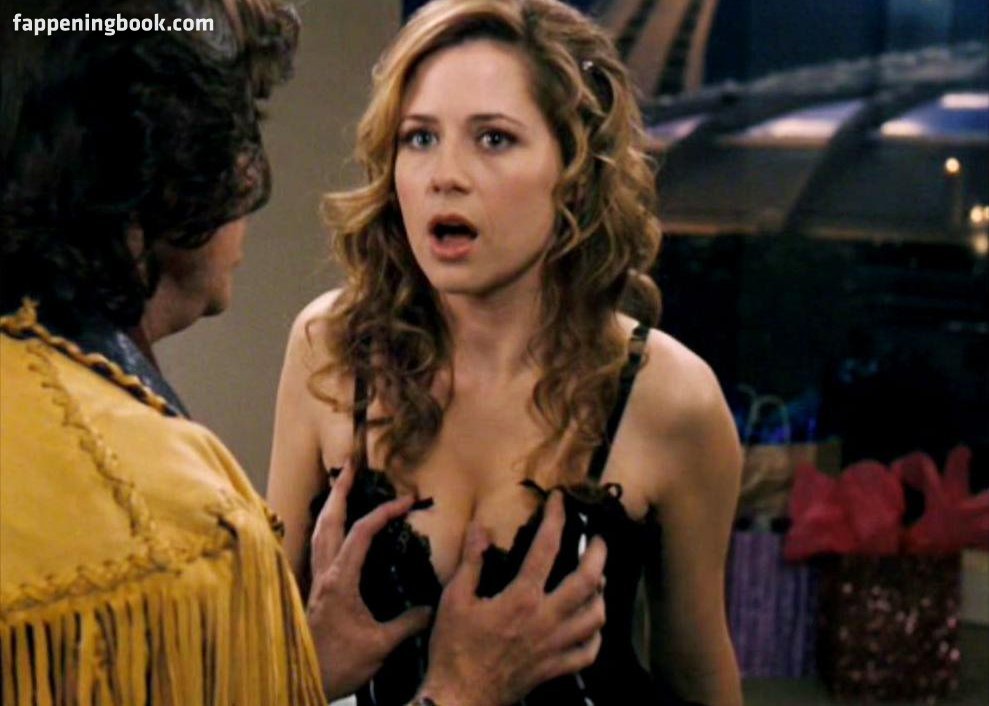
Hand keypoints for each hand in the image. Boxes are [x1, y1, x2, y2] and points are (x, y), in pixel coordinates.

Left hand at [306, 462, 431, 700]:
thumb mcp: (380, 645)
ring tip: (341, 488)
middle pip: (328, 521)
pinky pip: (319, 549)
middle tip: (350, 467)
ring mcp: (316, 581)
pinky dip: (327, 530)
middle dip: (340, 491)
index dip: (384, 512)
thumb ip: (408, 623)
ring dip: (331, 507)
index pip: (362, 533)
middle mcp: (324, 573)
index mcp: (340, 579)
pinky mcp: (315, 592)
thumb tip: (433, 608)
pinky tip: (334, 532)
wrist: (302, 681)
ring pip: (319, 533)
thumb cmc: (337, 663)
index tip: (406, 500)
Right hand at [417, 491, 606, 705]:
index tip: (559, 500)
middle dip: (598, 553)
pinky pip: (588, 652)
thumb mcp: (454, 599)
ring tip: (598, 579)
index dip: (556, 518)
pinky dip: (596, 636)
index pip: (546, 547)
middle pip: (588, 580)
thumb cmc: (453, 649)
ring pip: (596, 616)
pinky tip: (591, 625)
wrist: (459, 699)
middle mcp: (546, 619)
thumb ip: (471, 561)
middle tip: (599, 539)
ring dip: (601, 593)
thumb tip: (479, 527)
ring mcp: (555, 646)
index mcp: (522, 598)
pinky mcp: (555, 669)